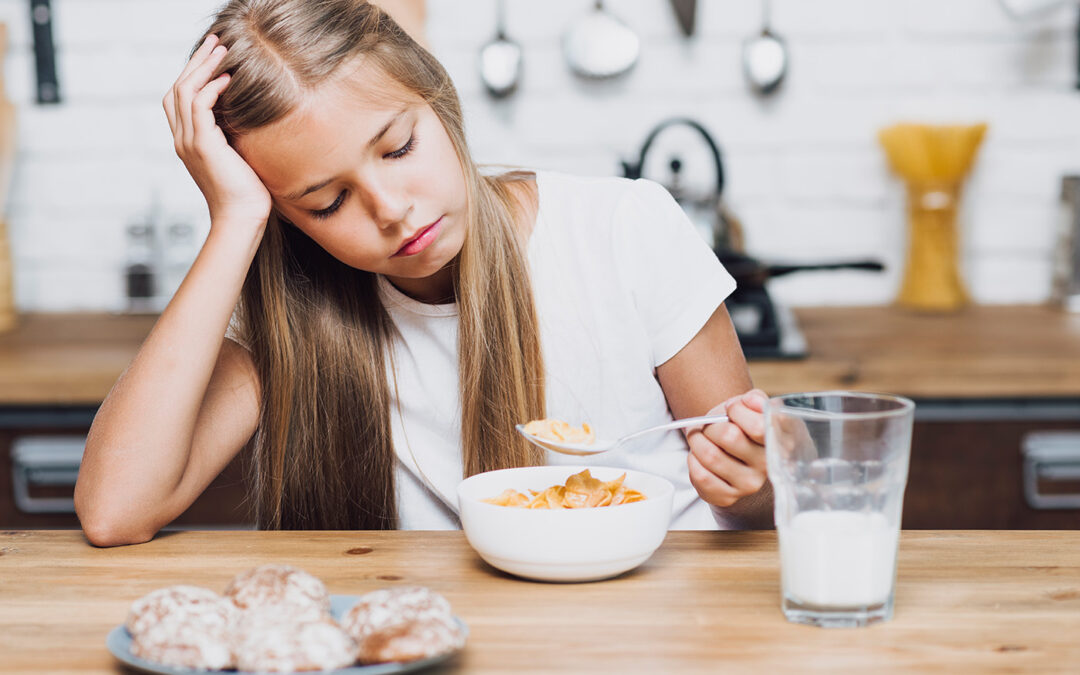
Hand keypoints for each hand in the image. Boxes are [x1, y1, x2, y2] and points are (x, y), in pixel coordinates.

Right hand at [163, 34, 271, 231]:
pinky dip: (212, 88)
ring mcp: (189, 142)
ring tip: (221, 50)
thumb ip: (233, 136)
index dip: (192, 74)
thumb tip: (247, 116)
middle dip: (196, 61)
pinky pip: (199, 106)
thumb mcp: (238, 157)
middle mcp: (182, 139)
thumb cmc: (246, 194)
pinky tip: (228, 78)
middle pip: (177, 88)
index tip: (212, 56)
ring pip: (185, 91)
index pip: (178, 99)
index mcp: (188, 142)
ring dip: (203, 67)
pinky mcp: (203, 145)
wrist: (242, 219)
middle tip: (214, 41)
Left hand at [686, 388, 768, 508]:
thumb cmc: (740, 426)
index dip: (737, 411)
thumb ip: (754, 399)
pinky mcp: (728, 497)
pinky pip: (701, 476)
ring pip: (710, 456)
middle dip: (710, 425)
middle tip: (707, 425)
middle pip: (729, 437)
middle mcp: (768, 465)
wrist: (731, 453)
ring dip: (696, 441)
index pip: (758, 426)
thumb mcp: (750, 407)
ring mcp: (749, 484)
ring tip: (699, 438)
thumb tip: (751, 401)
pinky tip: (699, 457)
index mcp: (779, 440)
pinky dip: (693, 461)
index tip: (731, 409)